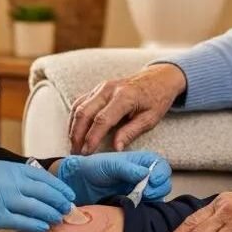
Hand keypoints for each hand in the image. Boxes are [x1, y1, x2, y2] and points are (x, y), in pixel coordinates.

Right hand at [0, 161, 75, 231]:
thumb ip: (13, 179)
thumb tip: (39, 189)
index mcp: (5, 168)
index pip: (40, 175)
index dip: (57, 186)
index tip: (67, 194)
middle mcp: (4, 180)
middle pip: (42, 190)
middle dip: (59, 200)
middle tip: (69, 208)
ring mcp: (0, 198)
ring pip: (36, 206)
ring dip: (51, 213)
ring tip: (60, 218)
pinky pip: (22, 221)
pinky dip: (36, 224)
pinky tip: (44, 227)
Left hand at [57, 152, 171, 205]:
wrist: (77, 184)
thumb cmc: (92, 168)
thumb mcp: (109, 165)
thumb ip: (127, 168)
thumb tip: (146, 174)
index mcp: (140, 162)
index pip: (160, 166)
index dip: (161, 174)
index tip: (152, 181)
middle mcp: (143, 176)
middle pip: (163, 183)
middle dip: (158, 189)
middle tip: (144, 194)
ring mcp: (139, 191)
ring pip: (157, 197)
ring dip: (152, 200)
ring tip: (137, 201)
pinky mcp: (133, 205)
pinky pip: (146, 209)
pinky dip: (145, 210)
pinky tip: (135, 209)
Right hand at [68, 64, 186, 154]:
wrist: (158, 78)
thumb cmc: (156, 99)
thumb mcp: (150, 119)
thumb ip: (131, 132)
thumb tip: (115, 148)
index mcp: (124, 97)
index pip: (102, 119)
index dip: (92, 137)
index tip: (86, 153)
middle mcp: (108, 89)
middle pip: (84, 112)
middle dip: (77, 135)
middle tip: (76, 153)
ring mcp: (100, 87)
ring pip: (78, 107)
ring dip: (73, 127)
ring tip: (73, 145)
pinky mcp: (97, 88)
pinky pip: (80, 102)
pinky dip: (75, 118)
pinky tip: (75, 131)